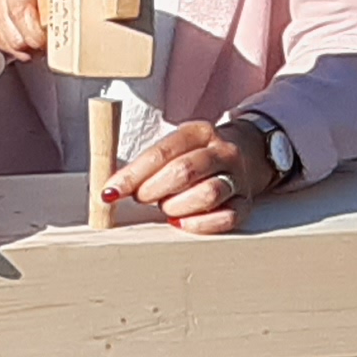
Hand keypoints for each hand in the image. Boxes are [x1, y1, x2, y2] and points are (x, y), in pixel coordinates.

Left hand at [115, 117, 273, 234]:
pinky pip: (226, 218)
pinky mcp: (246, 203)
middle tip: (141, 198)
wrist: (246, 156)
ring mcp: (238, 177)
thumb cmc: (195, 157)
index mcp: (199, 132)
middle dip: (153, 190)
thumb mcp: (172, 149)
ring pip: (207, 194)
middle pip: (184, 171)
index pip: (162, 152)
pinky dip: (199, 224)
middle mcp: (223, 152)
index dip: (132, 175)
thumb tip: (111, 189)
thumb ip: (144, 166)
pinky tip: (182, 222)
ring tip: (166, 208)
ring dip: (176, 206)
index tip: (111, 191)